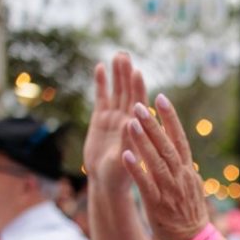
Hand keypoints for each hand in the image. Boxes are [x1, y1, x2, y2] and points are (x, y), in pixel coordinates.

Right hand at [86, 53, 146, 193]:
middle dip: (126, 75)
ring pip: (117, 92)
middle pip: (128, 93)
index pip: (139, 106)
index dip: (138, 89)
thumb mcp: (124, 161)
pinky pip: (103, 98)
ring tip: (118, 55)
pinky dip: (102, 84)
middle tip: (125, 55)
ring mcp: (114, 118)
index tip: (138, 73)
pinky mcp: (101, 119)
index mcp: (136, 130)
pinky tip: (101, 68)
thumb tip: (130, 123)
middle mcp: (127, 120)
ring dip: (117, 75)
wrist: (107, 183)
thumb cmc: (120, 177)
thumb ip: (127, 142)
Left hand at [120, 94, 209, 239]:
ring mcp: (169, 190)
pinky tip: (126, 156)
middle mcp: (180, 177)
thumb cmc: (189, 212)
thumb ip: (182, 167)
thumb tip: (179, 150)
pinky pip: (146, 184)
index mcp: (187, 171)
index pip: (179, 139)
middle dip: (153, 124)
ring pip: (156, 162)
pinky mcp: (157, 204)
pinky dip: (137, 170)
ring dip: (143, 142)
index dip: (170, 118)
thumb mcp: (190, 186)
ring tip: (131, 122)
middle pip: (167, 146)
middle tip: (139, 104)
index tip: (160, 98)